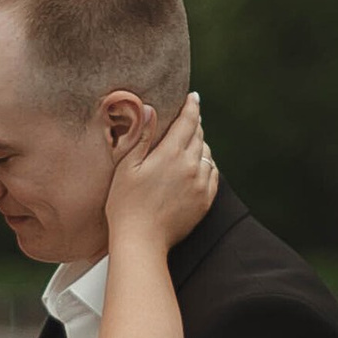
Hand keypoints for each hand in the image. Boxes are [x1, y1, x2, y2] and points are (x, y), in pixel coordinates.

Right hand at [105, 94, 219, 254]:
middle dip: (194, 124)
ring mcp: (201, 184)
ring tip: (190, 143)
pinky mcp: (205, 200)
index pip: (188, 121)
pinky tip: (198, 166)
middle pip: (199, 136)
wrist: (142, 240)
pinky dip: (207, 165)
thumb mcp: (127, 166)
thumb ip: (143, 136)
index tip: (193, 97)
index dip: (191, 106)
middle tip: (188, 118)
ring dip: (200, 145)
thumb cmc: (126, 204)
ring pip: (207, 154)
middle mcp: (191, 166)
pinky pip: (212, 174)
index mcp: (171, 154)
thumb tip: (151, 109)